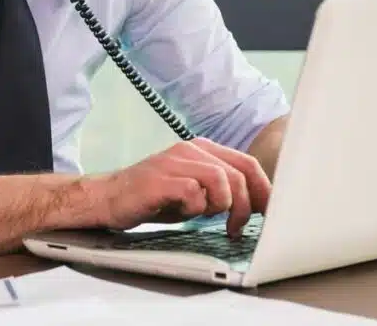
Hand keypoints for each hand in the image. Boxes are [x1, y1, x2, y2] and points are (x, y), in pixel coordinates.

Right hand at [92, 138, 271, 235]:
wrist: (109, 197)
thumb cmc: (154, 198)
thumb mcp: (194, 189)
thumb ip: (221, 190)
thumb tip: (256, 205)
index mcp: (203, 148)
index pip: (247, 163)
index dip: (264, 190)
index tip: (267, 213)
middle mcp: (191, 149)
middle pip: (240, 173)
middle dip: (246, 205)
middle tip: (237, 227)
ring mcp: (175, 161)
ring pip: (221, 180)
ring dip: (222, 206)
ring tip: (208, 218)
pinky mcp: (161, 179)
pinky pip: (194, 193)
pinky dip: (195, 209)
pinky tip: (183, 213)